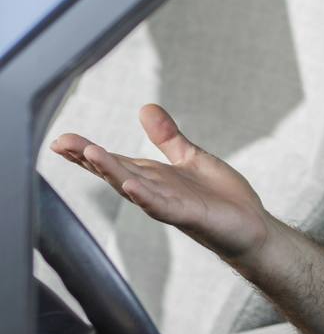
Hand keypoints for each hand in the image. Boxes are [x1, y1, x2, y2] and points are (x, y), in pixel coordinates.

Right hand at [50, 103, 269, 262]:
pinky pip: (163, 206)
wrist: (251, 226)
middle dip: (88, 158)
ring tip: (89, 153)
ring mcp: (170, 204)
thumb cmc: (220, 196)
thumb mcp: (191, 157)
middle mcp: (156, 190)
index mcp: (154, 176)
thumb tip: (145, 107)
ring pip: (134, 187)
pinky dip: (145, 196)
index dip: (89, 151)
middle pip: (116, 172)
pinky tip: (129, 186)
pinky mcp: (189, 215)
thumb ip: (167, 137)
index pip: (116, 161)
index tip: (62, 139)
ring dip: (111, 172)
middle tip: (60, 143)